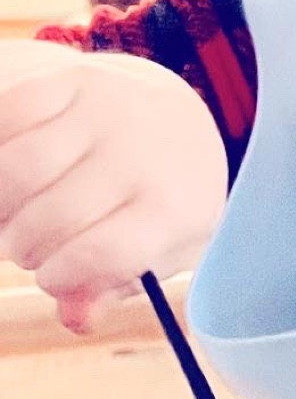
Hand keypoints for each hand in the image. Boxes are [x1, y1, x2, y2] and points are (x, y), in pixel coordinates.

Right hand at [0, 42, 227, 332]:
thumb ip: (113, 285)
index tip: (51, 278)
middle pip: (53, 217)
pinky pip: (9, 116)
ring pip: (18, 169)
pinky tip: (7, 172)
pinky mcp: (70, 80)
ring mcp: (104, 111)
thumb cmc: (158, 200)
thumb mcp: (156, 250)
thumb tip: (75, 318)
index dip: (61, 277)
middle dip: (25, 246)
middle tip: (25, 246)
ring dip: (0, 205)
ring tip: (11, 213)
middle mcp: (141, 152)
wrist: (173, 119)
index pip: (104, 254)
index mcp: (175, 204)